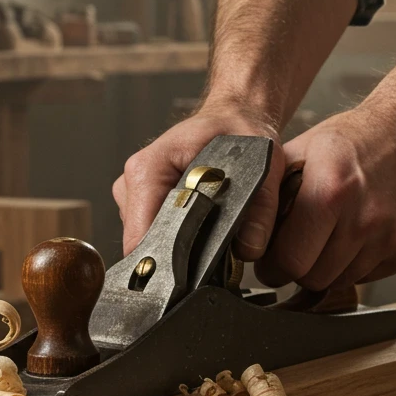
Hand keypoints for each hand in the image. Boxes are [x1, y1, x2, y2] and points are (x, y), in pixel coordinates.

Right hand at [113, 102, 284, 258]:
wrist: (231, 116)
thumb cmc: (238, 133)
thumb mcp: (263, 164)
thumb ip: (260, 206)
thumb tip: (249, 247)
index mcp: (149, 169)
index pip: (140, 233)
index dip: (162, 261)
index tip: (185, 278)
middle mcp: (132, 183)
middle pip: (142, 243)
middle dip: (174, 257)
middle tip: (210, 258)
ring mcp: (132, 196)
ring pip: (146, 243)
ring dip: (175, 249)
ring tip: (206, 237)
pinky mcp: (140, 206)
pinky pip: (152, 235)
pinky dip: (175, 240)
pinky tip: (196, 231)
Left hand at [256, 102, 395, 289]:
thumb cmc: (354, 139)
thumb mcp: (301, 151)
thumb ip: (271, 192)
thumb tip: (241, 230)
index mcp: (330, 191)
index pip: (288, 261)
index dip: (272, 264)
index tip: (269, 259)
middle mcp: (364, 218)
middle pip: (312, 278)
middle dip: (295, 268)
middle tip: (294, 249)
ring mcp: (391, 237)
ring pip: (339, 282)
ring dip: (324, 268)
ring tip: (324, 237)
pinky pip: (367, 277)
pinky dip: (353, 265)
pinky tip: (352, 236)